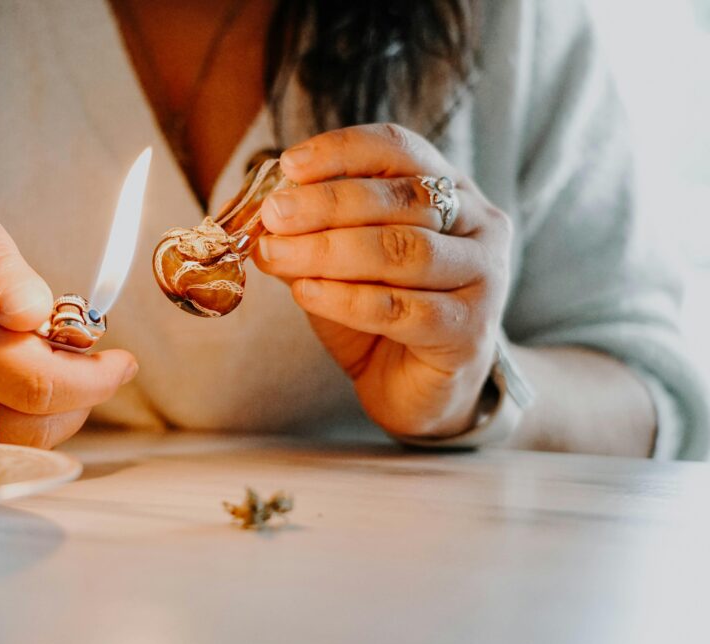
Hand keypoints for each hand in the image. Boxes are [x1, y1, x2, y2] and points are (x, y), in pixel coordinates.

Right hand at [0, 202, 136, 447]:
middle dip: (80, 396)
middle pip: (31, 422)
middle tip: (96, 365)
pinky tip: (27, 396)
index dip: (93, 378)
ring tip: (58, 374)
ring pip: (17, 447)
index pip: (34, 379)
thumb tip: (33, 312)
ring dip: (57, 416)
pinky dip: (26, 429)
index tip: (122, 362)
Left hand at [254, 124, 511, 437]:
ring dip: (329, 250)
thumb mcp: (340, 266)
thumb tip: (265, 217)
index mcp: (451, 191)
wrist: (417, 390)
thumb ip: (313, 236)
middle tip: (274, 215)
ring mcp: (483, 279)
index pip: (400, 150)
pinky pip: (402, 308)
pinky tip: (306, 293)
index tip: (289, 165)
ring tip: (277, 255)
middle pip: (402, 199)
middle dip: (327, 203)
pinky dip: (346, 298)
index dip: (343, 151)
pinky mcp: (468, 331)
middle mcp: (479, 227)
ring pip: (403, 251)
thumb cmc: (380, 317)